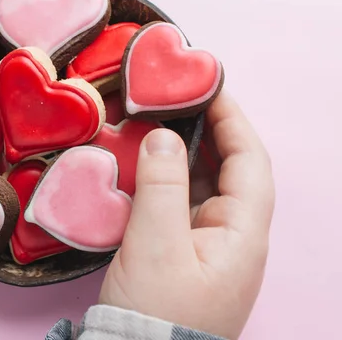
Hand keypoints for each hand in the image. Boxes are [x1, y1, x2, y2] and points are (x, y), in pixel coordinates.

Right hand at [99, 92, 274, 338]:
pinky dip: (170, 180)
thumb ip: (161, 186)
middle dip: (209, 131)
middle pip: (232, 170)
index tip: (208, 87)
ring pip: (207, 186)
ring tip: (160, 125)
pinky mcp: (187, 253)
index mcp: (243, 234)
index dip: (232, 119)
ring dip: (186, 154)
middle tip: (178, 101)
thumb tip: (163, 136)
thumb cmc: (156, 312)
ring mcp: (211, 246)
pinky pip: (185, 204)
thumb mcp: (156, 245)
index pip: (250, 161)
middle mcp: (235, 237)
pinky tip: (148, 168)